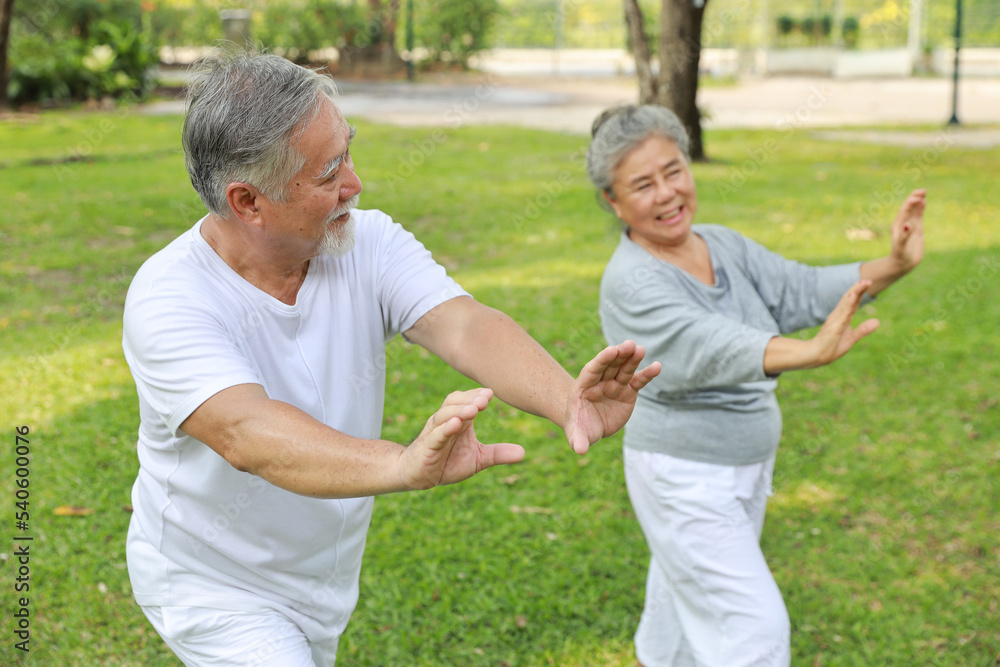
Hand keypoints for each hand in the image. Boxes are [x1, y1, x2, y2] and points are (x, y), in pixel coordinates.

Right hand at [398, 388, 524, 490]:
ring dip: (459, 411)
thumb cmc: (447, 462)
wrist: (419, 476)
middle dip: (470, 399)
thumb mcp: (477, 459)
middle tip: (485, 398)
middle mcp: (446, 421)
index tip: (491, 393)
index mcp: (459, 420)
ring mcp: (435, 432)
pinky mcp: (427, 446)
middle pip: (455, 403)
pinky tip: (456, 425)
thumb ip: (498, 454)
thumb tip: (524, 453)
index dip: (477, 396)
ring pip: (444, 415)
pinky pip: (436, 434)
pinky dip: (445, 428)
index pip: (467, 401)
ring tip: (473, 409)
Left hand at [563, 341, 661, 454]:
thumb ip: (578, 440)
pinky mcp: (627, 391)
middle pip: (610, 365)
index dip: (602, 359)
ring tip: (640, 349)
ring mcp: (615, 385)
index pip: (593, 369)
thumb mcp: (577, 434)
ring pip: (624, 369)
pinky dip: (647, 374)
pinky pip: (638, 381)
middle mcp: (600, 382)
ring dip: (632, 359)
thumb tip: (580, 450)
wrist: (589, 425)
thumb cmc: (579, 427)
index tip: (612, 350)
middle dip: (619, 355)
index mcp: (584, 386)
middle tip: (630, 344)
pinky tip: (657, 366)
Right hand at [808, 280, 879, 366]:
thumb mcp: (852, 337)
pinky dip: (847, 305)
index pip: (853, 302)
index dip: (860, 291)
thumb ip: (863, 329)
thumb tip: (877, 321)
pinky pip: (842, 314)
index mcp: (842, 317)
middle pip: (849, 298)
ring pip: (846, 303)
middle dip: (858, 288)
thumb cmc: (832, 347)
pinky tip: (852, 297)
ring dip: (854, 292)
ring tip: (862, 283)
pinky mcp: (834, 327)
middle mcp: (838, 315)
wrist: (818, 356)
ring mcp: (836, 320)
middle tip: (868, 280)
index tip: (868, 282)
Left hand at [890, 189, 925, 271]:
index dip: (910, 203)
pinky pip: (918, 216)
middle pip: (908, 208)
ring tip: (923, 192)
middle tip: (923, 190)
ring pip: (913, 211)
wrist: (903, 264)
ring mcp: (910, 226)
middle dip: (914, 198)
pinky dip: (920, 209)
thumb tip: (907, 225)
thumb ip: (903, 236)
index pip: (904, 211)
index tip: (918, 197)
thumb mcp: (901, 247)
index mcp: (898, 226)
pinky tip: (924, 202)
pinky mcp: (917, 230)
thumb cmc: (900, 256)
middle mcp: (903, 224)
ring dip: (918, 201)